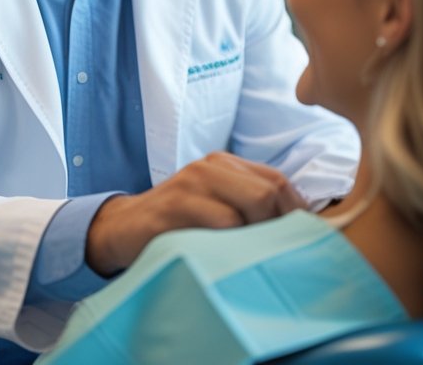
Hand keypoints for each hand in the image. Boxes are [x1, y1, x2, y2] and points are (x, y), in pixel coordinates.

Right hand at [85, 151, 306, 275]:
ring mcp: (191, 183)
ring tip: (255, 258)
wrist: (123, 227)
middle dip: (281, 226)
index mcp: (225, 163)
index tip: (299, 242)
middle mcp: (210, 166)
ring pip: (250, 205)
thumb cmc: (178, 223)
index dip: (296, 212)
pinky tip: (230, 258)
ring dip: (260, 237)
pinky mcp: (174, 206)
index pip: (278, 181)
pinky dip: (234, 243)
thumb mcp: (215, 205)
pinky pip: (220, 222)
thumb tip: (300, 228)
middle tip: (277, 255)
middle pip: (270, 191)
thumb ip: (248, 206)